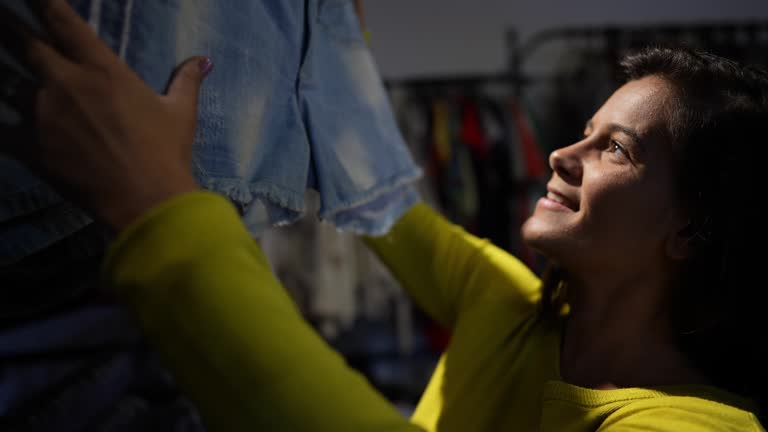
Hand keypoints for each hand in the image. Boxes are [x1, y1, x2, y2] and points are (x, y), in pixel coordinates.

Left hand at [0, 0, 211, 228]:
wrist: (146, 199)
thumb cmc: (166, 152)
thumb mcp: (180, 113)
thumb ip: (185, 81)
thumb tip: (202, 60)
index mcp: (101, 69)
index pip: (62, 20)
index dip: (42, 1)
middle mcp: (65, 82)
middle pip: (19, 41)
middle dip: (4, 24)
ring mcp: (41, 113)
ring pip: (4, 82)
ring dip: (1, 74)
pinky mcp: (28, 145)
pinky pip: (0, 127)